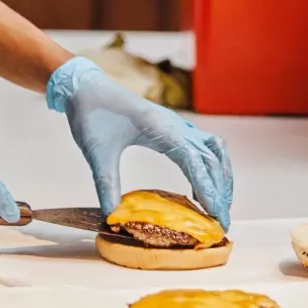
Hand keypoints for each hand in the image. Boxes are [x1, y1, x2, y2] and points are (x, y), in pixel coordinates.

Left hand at [46, 58, 233, 226]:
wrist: (85, 86)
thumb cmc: (91, 114)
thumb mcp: (97, 153)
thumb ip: (106, 184)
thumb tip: (112, 217)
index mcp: (161, 129)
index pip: (195, 162)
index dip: (209, 189)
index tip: (217, 215)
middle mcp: (175, 125)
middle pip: (212, 158)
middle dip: (221, 189)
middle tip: (222, 221)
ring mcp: (176, 124)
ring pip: (214, 149)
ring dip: (221, 176)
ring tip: (219, 204)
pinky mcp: (171, 126)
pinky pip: (203, 145)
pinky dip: (211, 165)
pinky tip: (201, 186)